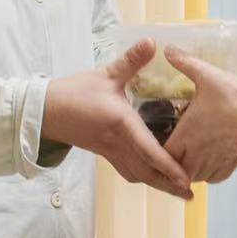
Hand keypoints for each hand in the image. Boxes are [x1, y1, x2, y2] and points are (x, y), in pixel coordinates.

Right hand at [45, 42, 192, 199]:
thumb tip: (152, 42)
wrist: (46, 111)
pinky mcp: (104, 153)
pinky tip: (153, 178)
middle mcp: (117, 143)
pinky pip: (127, 171)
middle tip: (190, 195)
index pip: (148, 149)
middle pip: (146, 171)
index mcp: (120, 124)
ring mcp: (109, 151)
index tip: (185, 178)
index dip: (168, 165)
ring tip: (178, 192)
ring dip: (158, 185)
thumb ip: (131, 60)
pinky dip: (143, 177)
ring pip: (137, 175)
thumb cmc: (75, 92)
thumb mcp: (106, 74)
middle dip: (169, 184)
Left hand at [162, 48, 236, 184]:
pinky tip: (210, 159)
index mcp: (184, 136)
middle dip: (173, 159)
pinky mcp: (228, 168)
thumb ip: (186, 63)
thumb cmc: (235, 99)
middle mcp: (195, 156)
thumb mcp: (209, 76)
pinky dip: (208, 172)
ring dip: (190, 167)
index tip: (160, 138)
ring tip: (190, 153)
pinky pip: (212, 178)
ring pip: (193, 174)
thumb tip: (167, 48)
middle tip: (174, 145)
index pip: (160, 153)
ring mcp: (212, 164)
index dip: (157, 149)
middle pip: (175, 168)